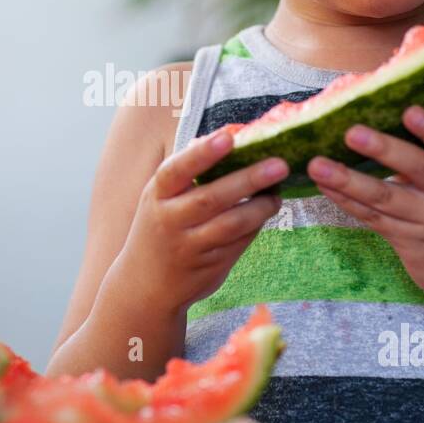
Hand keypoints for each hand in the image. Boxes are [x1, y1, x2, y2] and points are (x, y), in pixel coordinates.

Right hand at [114, 128, 286, 315]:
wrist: (144, 286)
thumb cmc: (159, 227)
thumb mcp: (161, 198)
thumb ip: (188, 173)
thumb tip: (228, 136)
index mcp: (156, 195)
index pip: (177, 170)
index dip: (202, 153)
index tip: (228, 137)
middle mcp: (170, 221)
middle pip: (212, 198)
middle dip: (248, 180)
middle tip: (280, 165)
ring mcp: (190, 246)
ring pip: (231, 224)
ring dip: (260, 207)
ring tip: (277, 194)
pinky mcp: (210, 266)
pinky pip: (238, 242)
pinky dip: (256, 225)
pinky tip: (267, 211)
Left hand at [307, 105, 423, 307]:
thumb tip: (387, 118)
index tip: (409, 111)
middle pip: (417, 169)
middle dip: (384, 149)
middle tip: (351, 133)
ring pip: (385, 197)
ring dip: (348, 180)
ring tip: (318, 165)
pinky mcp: (408, 242)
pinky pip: (372, 218)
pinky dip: (346, 201)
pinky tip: (325, 187)